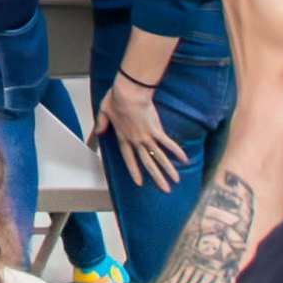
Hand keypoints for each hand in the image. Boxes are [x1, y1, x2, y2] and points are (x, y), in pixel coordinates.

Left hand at [99, 71, 189, 189]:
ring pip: (159, 157)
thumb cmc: (116, 99)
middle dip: (157, 177)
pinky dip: (176, 151)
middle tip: (165, 189)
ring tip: (176, 180)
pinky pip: (168, 143)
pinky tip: (185, 159)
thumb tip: (98, 132)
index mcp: (123, 137)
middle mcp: (135, 141)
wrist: (128, 93)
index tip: (140, 182)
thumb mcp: (103, 111)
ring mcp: (147, 137)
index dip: (134, 170)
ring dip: (168, 169)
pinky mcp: (156, 130)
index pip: (129, 158)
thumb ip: (101, 124)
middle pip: (147, 163)